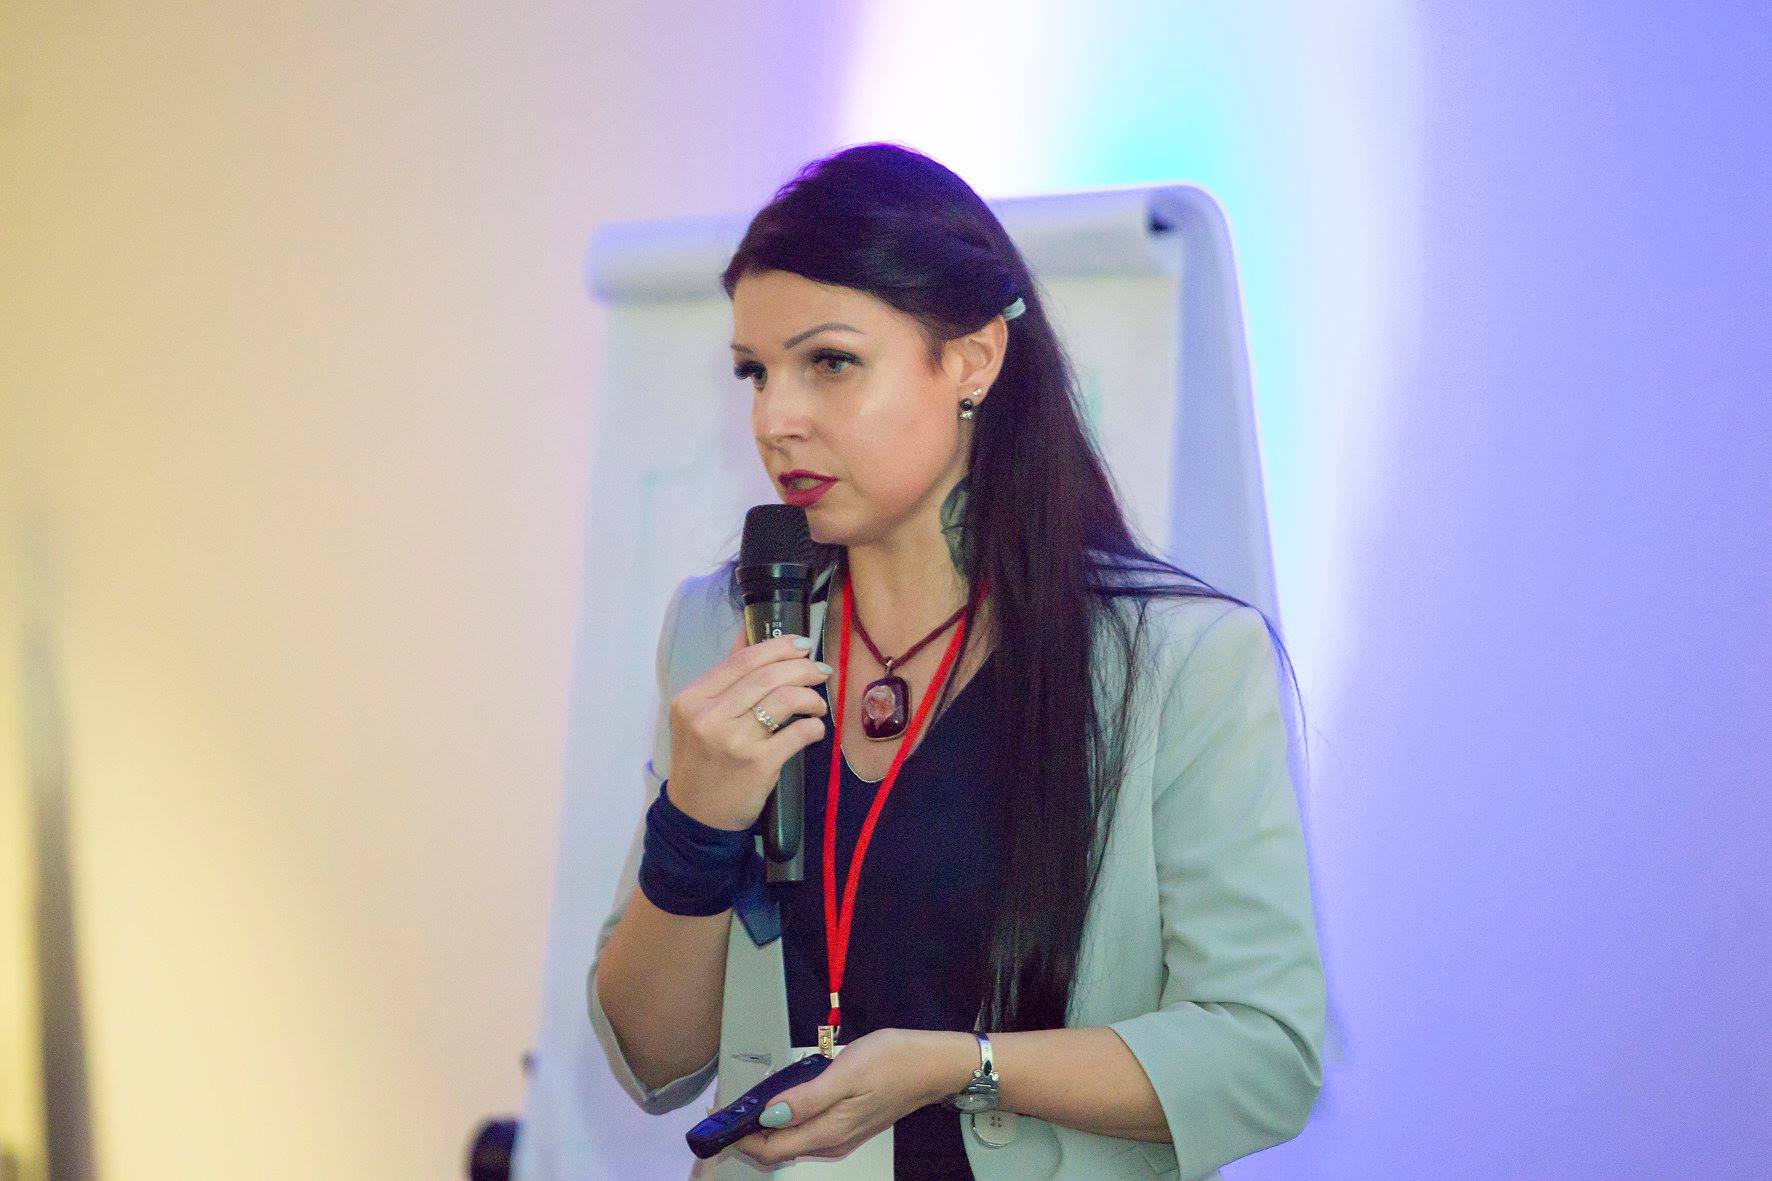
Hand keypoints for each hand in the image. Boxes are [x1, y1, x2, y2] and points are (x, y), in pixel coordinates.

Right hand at [667, 629, 831, 831]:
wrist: (698, 816)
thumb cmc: (703, 761)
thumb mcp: (699, 716)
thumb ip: (724, 677)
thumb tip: (748, 633)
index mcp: (692, 699)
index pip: (741, 660)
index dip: (777, 646)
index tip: (802, 644)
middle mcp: (709, 717)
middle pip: (765, 676)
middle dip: (801, 667)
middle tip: (820, 670)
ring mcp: (733, 741)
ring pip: (784, 699)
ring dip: (810, 696)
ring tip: (818, 703)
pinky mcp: (758, 764)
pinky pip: (798, 733)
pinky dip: (813, 727)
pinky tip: (815, 729)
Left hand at [719, 1029, 954, 1168]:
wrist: (933, 1064)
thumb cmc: (891, 1061)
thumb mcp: (846, 1072)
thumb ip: (806, 1098)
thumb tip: (769, 1117)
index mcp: (828, 1133)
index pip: (771, 1149)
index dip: (740, 1137)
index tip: (717, 1117)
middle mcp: (831, 1143)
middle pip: (778, 1152)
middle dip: (746, 1136)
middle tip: (724, 1110)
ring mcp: (841, 1137)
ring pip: (790, 1144)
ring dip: (764, 1130)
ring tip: (744, 1105)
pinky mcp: (848, 1126)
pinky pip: (805, 1134)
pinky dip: (783, 1124)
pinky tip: (778, 1104)